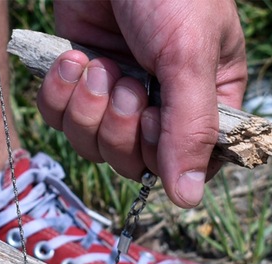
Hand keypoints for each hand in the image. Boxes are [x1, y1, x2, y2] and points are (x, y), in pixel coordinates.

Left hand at [36, 0, 246, 207]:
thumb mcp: (189, 56)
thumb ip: (191, 128)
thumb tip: (189, 199)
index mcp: (210, 98)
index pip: (195, 163)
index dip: (168, 154)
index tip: (159, 118)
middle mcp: (166, 103)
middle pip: (138, 162)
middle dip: (123, 127)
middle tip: (125, 81)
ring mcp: (121, 92)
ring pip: (96, 145)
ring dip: (90, 109)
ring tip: (96, 65)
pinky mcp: (82, 79)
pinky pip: (62, 117)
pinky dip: (60, 93)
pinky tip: (73, 58)